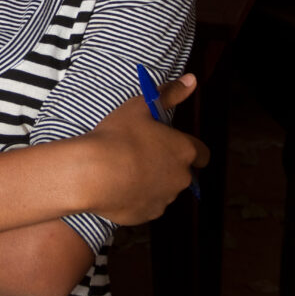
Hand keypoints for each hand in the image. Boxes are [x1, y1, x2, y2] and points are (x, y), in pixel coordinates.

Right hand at [78, 75, 208, 224]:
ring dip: (152, 182)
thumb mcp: (141, 106)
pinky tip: (118, 186)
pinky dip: (136, 198)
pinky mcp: (146, 215)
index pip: (202, 154)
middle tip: (141, 154)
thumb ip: (170, 93)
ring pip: (163, 190)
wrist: (92, 173)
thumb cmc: (116, 137)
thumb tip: (192, 80)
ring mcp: (164, 199)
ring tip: (125, 169)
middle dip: (167, 165)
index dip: (189, 149)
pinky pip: (146, 205)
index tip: (172, 145)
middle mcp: (181, 178)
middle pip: (182, 173)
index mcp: (184, 151)